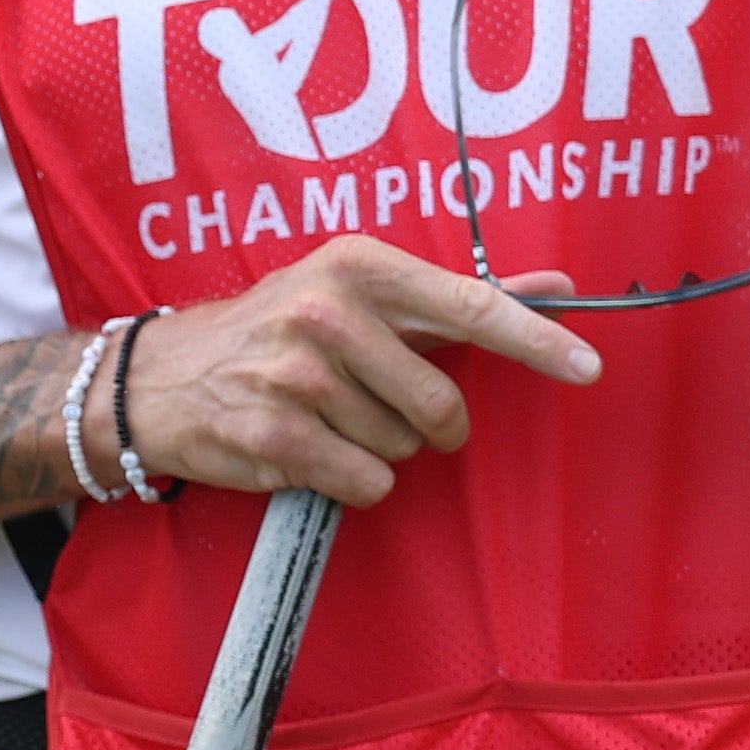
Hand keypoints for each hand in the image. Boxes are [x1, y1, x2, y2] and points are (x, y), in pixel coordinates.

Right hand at [117, 233, 598, 507]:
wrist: (159, 376)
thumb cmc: (275, 331)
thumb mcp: (357, 292)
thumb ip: (458, 299)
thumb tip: (559, 290)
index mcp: (355, 266)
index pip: (468, 306)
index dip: (536, 341)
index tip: (589, 367)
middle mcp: (325, 311)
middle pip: (442, 404)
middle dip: (434, 427)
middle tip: (393, 413)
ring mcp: (296, 374)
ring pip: (402, 448)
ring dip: (379, 449)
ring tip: (325, 419)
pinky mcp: (276, 434)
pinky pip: (368, 482)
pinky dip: (353, 482)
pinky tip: (312, 452)